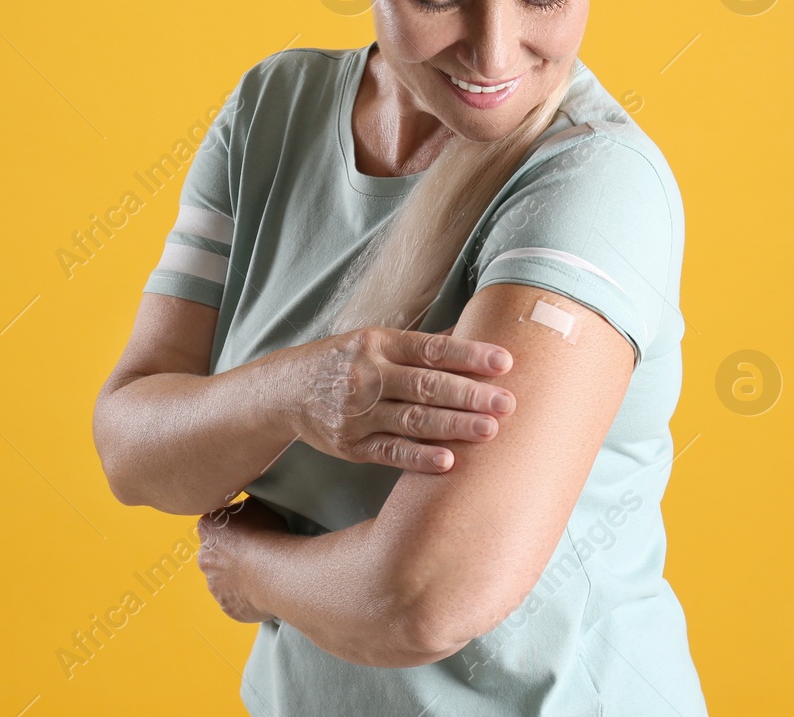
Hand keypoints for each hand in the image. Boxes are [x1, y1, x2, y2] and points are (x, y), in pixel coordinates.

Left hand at [196, 497, 288, 622]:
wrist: (274, 572)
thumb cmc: (267, 533)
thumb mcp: (256, 504)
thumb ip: (243, 507)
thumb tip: (244, 508)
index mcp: (208, 529)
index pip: (215, 525)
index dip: (234, 527)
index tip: (250, 530)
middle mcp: (205, 558)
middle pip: (218, 554)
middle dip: (234, 554)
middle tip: (259, 552)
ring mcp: (215, 586)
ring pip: (226, 580)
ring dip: (241, 577)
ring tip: (266, 572)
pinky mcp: (228, 607)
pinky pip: (238, 601)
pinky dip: (249, 596)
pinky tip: (266, 588)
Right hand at [286, 324, 515, 473]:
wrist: (285, 391)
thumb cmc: (345, 361)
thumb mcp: (376, 340)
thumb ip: (424, 343)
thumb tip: (473, 331)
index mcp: (379, 343)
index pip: (431, 349)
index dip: (469, 354)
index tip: (505, 362)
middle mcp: (368, 375)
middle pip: (426, 385)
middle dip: (470, 394)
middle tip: (507, 402)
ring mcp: (358, 413)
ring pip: (412, 421)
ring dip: (453, 426)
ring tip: (490, 430)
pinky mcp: (351, 446)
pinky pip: (390, 452)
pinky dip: (419, 458)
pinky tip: (448, 462)